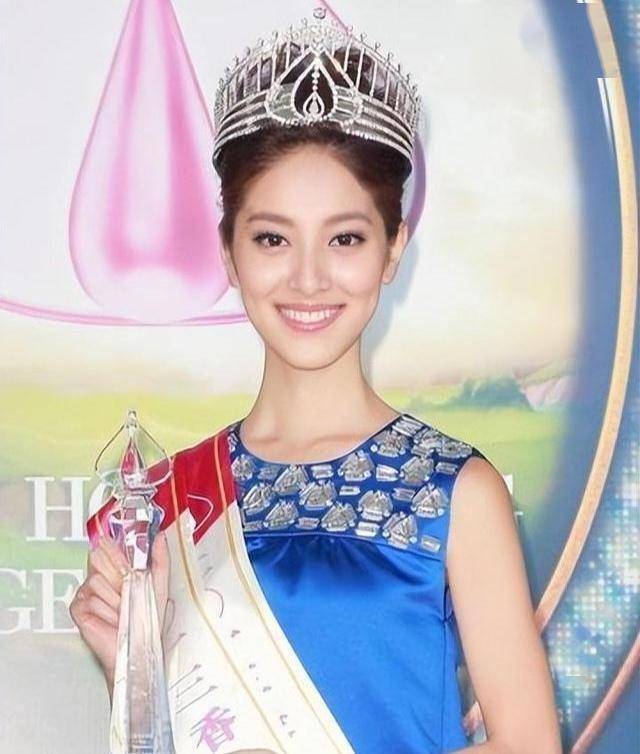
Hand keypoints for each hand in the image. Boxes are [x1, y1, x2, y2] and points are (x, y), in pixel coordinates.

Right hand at [69, 531, 169, 699]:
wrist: (139, 646)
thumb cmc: (148, 618)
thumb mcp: (159, 583)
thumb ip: (160, 558)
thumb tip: (159, 536)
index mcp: (113, 568)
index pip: (107, 546)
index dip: (117, 552)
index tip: (129, 562)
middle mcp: (96, 577)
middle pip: (99, 559)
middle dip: (119, 576)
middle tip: (130, 592)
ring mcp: (85, 593)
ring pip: (97, 581)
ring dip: (116, 598)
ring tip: (124, 610)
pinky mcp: (78, 609)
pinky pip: (91, 600)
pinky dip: (106, 611)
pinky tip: (113, 620)